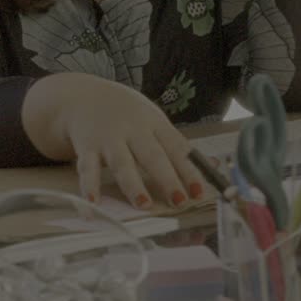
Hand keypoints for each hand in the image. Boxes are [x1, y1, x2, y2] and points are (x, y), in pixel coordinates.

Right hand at [49, 76, 209, 211]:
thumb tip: (215, 166)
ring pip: (122, 163)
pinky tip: (93, 204)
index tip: (200, 192)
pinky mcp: (87, 146)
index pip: (177, 148)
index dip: (190, 170)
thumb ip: (180, 146)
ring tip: (144, 204)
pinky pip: (87, 168)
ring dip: (133, 184)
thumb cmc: (129, 115)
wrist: (85, 95)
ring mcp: (109, 138)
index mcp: (156, 124)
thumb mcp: (156, 122)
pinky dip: (89, 186)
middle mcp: (134, 130)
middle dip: (167, 178)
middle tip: (179, 201)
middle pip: (153, 155)